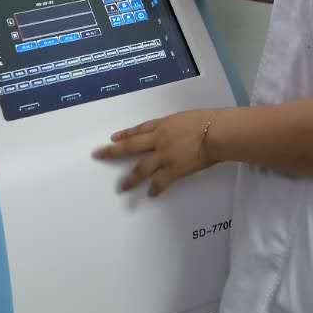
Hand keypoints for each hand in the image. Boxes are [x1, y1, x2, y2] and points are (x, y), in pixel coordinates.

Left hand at [93, 109, 217, 196]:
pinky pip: (160, 182)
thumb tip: (178, 131)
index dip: (126, 134)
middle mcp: (158, 140)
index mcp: (162, 125)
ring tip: (121, 187)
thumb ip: (178, 126)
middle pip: (130, 146)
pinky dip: (155, 188)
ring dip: (130, 178)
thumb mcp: (187, 117)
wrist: (214, 132)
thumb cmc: (207, 121)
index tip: (114, 138)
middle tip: (98, 154)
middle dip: (113, 151)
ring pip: (141, 168)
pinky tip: (150, 194)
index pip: (139, 130)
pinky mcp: (173, 169)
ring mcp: (164, 156)